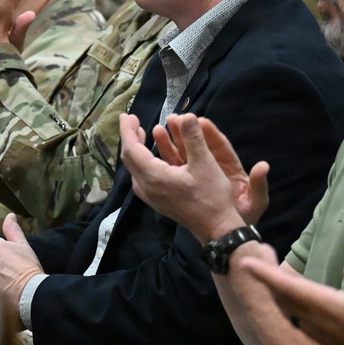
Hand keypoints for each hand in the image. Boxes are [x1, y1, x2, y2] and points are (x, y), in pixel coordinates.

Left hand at [120, 112, 269, 241]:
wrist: (216, 230)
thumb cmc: (211, 197)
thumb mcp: (205, 164)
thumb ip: (193, 137)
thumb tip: (186, 114)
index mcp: (154, 176)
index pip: (131, 149)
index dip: (128, 130)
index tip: (127, 115)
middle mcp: (147, 187)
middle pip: (130, 159)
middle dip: (130, 137)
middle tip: (133, 120)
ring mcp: (151, 196)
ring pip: (135, 168)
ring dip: (138, 149)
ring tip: (143, 133)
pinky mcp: (157, 201)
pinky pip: (142, 176)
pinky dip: (144, 161)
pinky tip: (154, 156)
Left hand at [240, 243, 343, 344]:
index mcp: (322, 306)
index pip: (285, 288)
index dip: (265, 275)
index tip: (245, 263)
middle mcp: (315, 319)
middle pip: (284, 297)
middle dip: (271, 279)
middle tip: (260, 261)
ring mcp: (320, 331)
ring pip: (292, 307)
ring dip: (283, 291)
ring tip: (280, 276)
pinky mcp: (328, 339)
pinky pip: (303, 315)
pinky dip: (297, 301)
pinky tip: (304, 297)